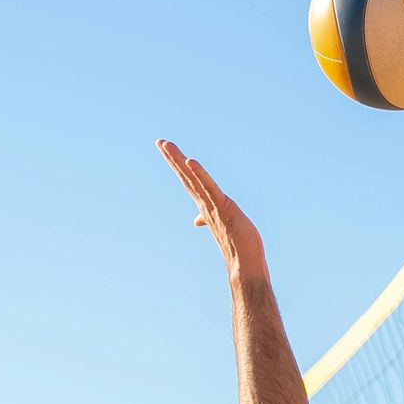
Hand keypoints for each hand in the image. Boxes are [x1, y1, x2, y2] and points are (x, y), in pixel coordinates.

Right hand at [157, 140, 267, 279]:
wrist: (244, 262)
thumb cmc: (236, 243)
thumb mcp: (221, 224)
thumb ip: (206, 218)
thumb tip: (197, 220)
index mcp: (205, 205)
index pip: (188, 181)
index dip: (178, 166)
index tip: (167, 150)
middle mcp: (204, 203)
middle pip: (185, 176)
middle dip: (173, 158)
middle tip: (160, 141)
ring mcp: (212, 205)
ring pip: (193, 179)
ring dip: (179, 161)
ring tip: (167, 145)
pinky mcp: (223, 207)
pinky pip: (209, 187)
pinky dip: (200, 174)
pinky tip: (190, 161)